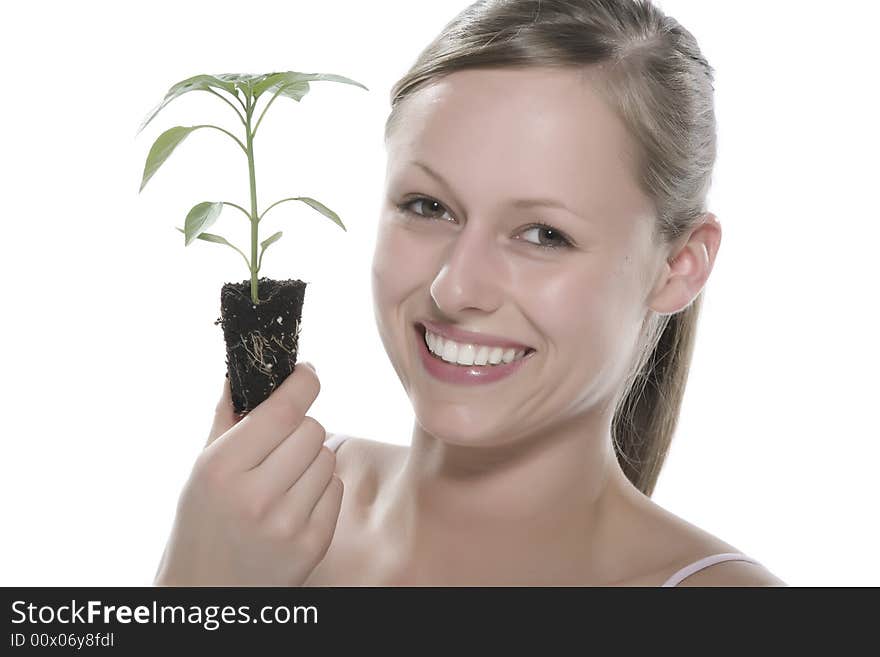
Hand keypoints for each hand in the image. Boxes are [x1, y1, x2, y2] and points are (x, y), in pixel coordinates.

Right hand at [154, 363, 343, 585]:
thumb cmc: (202, 521)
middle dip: (299, 427)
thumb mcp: (201, 469)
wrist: (205, 592)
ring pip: (327, 457)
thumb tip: (243, 370)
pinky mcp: (312, 544)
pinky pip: (335, 489)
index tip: (306, 373)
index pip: (283, 409)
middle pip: (312, 428)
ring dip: (311, 458)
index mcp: (222, 469)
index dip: (303, 382)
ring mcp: (287, 524)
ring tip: (283, 478)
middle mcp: (255, 496)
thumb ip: (227, 417)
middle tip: (280, 442)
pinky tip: (293, 503)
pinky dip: (320, 488)